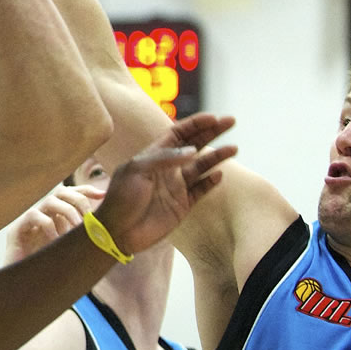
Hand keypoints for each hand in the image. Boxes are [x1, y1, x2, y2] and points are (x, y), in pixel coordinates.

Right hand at [4, 184, 104, 263]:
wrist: (24, 290)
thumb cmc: (50, 273)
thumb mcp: (72, 254)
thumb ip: (85, 242)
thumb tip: (109, 234)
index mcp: (56, 217)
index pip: (71, 195)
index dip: (86, 191)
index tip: (102, 196)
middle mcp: (43, 215)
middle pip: (62, 192)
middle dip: (79, 201)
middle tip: (90, 218)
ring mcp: (29, 221)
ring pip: (50, 200)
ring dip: (68, 211)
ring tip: (77, 228)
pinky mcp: (17, 229)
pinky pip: (34, 216)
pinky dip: (49, 225)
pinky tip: (57, 240)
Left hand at [93, 113, 236, 256]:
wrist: (117, 231)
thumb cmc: (121, 198)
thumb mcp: (136, 170)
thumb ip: (164, 158)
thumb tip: (193, 150)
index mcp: (154, 155)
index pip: (178, 134)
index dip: (195, 124)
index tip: (212, 118)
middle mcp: (168, 168)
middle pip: (195, 145)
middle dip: (212, 132)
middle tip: (230, 121)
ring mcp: (176, 186)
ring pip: (202, 166)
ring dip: (217, 156)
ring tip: (233, 148)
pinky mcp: (183, 205)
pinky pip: (201, 190)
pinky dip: (211, 182)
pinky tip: (218, 175)